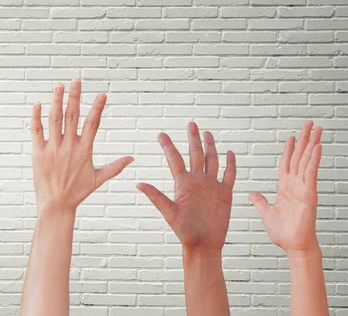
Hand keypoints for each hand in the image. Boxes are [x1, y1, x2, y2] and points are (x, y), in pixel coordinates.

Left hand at [30, 79, 133, 212]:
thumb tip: (132, 158)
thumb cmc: (77, 192)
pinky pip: (36, 131)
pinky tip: (38, 104)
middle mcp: (69, 147)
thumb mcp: (98, 179)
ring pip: (54, 120)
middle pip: (72, 116)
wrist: (56, 205)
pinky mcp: (38, 153)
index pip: (93, 124)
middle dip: (75, 97)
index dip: (97, 108)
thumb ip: (115, 167)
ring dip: (56, 101)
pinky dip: (36, 117)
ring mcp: (53, 149)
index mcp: (84, 151)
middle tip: (76, 81)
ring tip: (59, 86)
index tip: (102, 95)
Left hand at [137, 123, 235, 251]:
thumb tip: (138, 184)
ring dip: (210, 147)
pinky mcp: (224, 194)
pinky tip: (230, 153)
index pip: (175, 159)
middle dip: (193, 139)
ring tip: (207, 133)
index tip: (161, 134)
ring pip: (211, 161)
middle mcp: (197, 181)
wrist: (203, 245)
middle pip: (195, 155)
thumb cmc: (184, 232)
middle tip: (191, 124)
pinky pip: (229, 175)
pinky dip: (230, 164)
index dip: (168, 146)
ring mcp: (211, 186)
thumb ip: (156, 197)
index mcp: (183, 184)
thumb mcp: (169, 213)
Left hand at [249, 121, 322, 254]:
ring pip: (307, 161)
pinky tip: (317, 148)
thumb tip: (253, 194)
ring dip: (312, 144)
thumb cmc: (283, 233)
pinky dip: (314, 160)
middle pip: (300, 157)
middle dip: (305, 140)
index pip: (287, 163)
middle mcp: (295, 184)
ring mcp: (304, 188)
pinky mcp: (309, 194)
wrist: (293, 246)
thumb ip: (260, 202)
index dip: (289, 149)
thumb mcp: (266, 213)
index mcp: (285, 187)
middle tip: (310, 124)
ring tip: (317, 129)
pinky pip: (311, 173)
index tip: (292, 137)